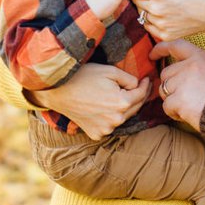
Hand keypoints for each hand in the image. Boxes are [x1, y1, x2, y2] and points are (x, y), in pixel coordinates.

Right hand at [31, 63, 150, 139]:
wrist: (57, 91)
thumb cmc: (83, 77)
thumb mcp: (110, 71)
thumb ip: (129, 79)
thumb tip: (138, 85)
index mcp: (121, 103)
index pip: (141, 94)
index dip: (145, 85)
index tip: (146, 79)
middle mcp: (116, 120)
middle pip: (135, 108)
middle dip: (138, 96)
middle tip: (140, 86)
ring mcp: (106, 129)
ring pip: (123, 117)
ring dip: (124, 108)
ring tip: (121, 95)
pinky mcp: (96, 134)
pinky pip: (109, 125)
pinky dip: (111, 117)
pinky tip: (105, 107)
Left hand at [152, 40, 204, 130]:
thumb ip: (196, 66)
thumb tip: (177, 72)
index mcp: (200, 56)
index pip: (176, 46)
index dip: (161, 49)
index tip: (152, 55)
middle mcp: (189, 66)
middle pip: (166, 73)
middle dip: (171, 85)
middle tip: (186, 96)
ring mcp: (182, 83)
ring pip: (164, 90)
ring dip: (173, 100)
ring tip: (190, 105)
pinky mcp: (178, 100)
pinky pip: (166, 106)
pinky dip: (174, 112)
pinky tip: (188, 114)